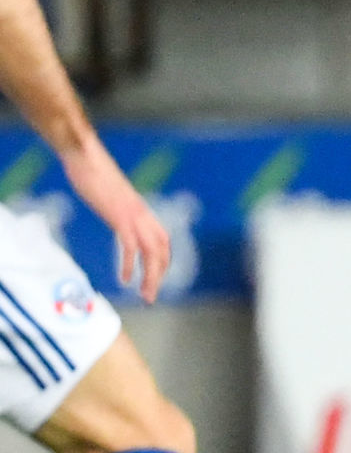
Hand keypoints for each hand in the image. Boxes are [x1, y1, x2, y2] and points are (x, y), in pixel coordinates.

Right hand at [61, 142, 169, 303]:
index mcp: (143, 211)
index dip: (163, 261)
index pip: (163, 241)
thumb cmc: (95, 173)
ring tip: (145, 295)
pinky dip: (130, 263)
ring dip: (151, 276)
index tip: (157, 278)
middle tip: (151, 297)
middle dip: (159, 275)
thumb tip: (116, 214)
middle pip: (161, 250)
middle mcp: (143, 214)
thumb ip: (118, 208)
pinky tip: (125, 279)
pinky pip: (129, 245)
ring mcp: (133, 214)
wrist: (85, 155)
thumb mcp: (112, 196)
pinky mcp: (119, 215)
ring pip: (151, 251)